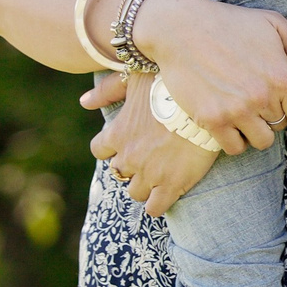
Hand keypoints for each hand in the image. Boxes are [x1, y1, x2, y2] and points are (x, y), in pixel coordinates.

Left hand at [90, 75, 218, 216]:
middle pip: (118, 172)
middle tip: (149, 157)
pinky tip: (166, 195)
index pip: (99, 150)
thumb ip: (107, 89)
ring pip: (135, 192)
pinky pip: (155, 208)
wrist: (202, 105)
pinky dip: (157, 205)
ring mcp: (148, 174)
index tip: (126, 143)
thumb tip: (83, 102)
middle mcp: (128, 157)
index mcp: (117, 134)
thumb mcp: (135, 78)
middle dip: (131, 167)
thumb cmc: (169, 86)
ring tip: (160, 176)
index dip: (111, 147)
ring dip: (144, 185)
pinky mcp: (170, 186)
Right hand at [131, 0, 286, 152]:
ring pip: (260, 142)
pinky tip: (228, 121)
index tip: (285, 105)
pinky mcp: (211, 120)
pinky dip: (234, 139)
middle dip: (273, 116)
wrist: (180, 27)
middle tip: (256, 99)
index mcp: (282, 77)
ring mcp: (236, 111)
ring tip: (244, 111)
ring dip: (255, 130)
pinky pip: (233, 147)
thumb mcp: (274, 24)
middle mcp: (261, 98)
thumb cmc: (230, 22)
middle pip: (280, 127)